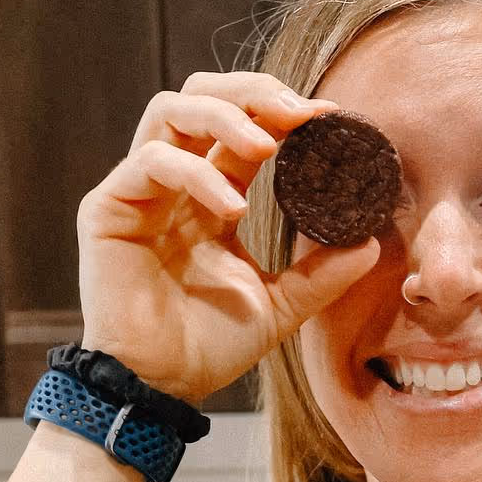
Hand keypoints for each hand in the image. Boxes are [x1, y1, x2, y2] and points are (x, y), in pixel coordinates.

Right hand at [75, 70, 380, 402]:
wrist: (161, 387)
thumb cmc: (209, 346)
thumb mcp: (281, 306)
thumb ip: (322, 274)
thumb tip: (372, 245)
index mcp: (211, 193)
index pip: (243, 127)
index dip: (282, 111)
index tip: (329, 117)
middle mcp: (173, 181)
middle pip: (203, 96)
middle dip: (252, 94)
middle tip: (298, 114)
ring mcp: (139, 190)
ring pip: (171, 111)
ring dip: (224, 117)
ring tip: (267, 147)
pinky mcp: (108, 208)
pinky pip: (151, 162)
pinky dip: (196, 173)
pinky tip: (232, 208)